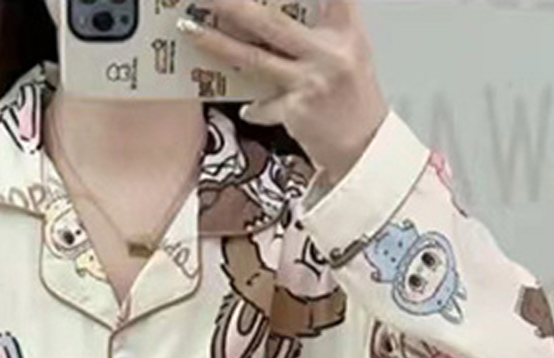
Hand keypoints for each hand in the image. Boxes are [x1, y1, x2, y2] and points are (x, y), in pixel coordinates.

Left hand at [183, 1, 387, 181]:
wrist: (363, 147)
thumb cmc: (353, 98)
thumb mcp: (351, 51)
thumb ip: (324, 26)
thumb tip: (272, 16)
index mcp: (345, 32)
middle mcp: (328, 53)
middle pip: (271, 23)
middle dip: (233, 5)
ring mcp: (309, 82)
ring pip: (254, 58)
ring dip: (216, 43)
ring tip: (189, 29)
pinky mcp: (295, 111)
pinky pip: (261, 104)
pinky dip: (253, 106)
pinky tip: (248, 106)